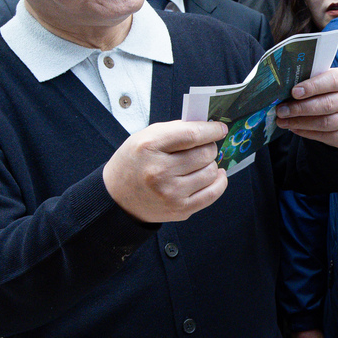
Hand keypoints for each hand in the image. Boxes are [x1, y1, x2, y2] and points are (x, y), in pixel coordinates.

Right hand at [102, 120, 229, 223]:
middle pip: (205, 153)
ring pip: (211, 172)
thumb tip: (209, 127)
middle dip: (209, 147)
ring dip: (211, 164)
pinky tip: (215, 175)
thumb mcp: (145, 137)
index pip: (192, 134)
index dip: (211, 130)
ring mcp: (171, 193)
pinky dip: (219, 182)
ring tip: (200, 163)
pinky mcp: (180, 209)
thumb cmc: (135, 162)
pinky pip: (213, 193)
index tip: (219, 129)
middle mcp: (160, 171)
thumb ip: (177, 129)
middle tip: (203, 147)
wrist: (117, 197)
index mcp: (149, 147)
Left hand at [274, 68, 337, 148]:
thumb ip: (310, 81)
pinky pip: (324, 136)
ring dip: (300, 122)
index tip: (294, 92)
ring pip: (324, 123)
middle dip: (300, 108)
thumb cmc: (329, 90)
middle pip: (326, 105)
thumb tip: (284, 89)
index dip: (312, 87)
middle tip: (282, 110)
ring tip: (283, 121)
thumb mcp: (324, 79)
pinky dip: (306, 132)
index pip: (331, 81)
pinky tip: (293, 128)